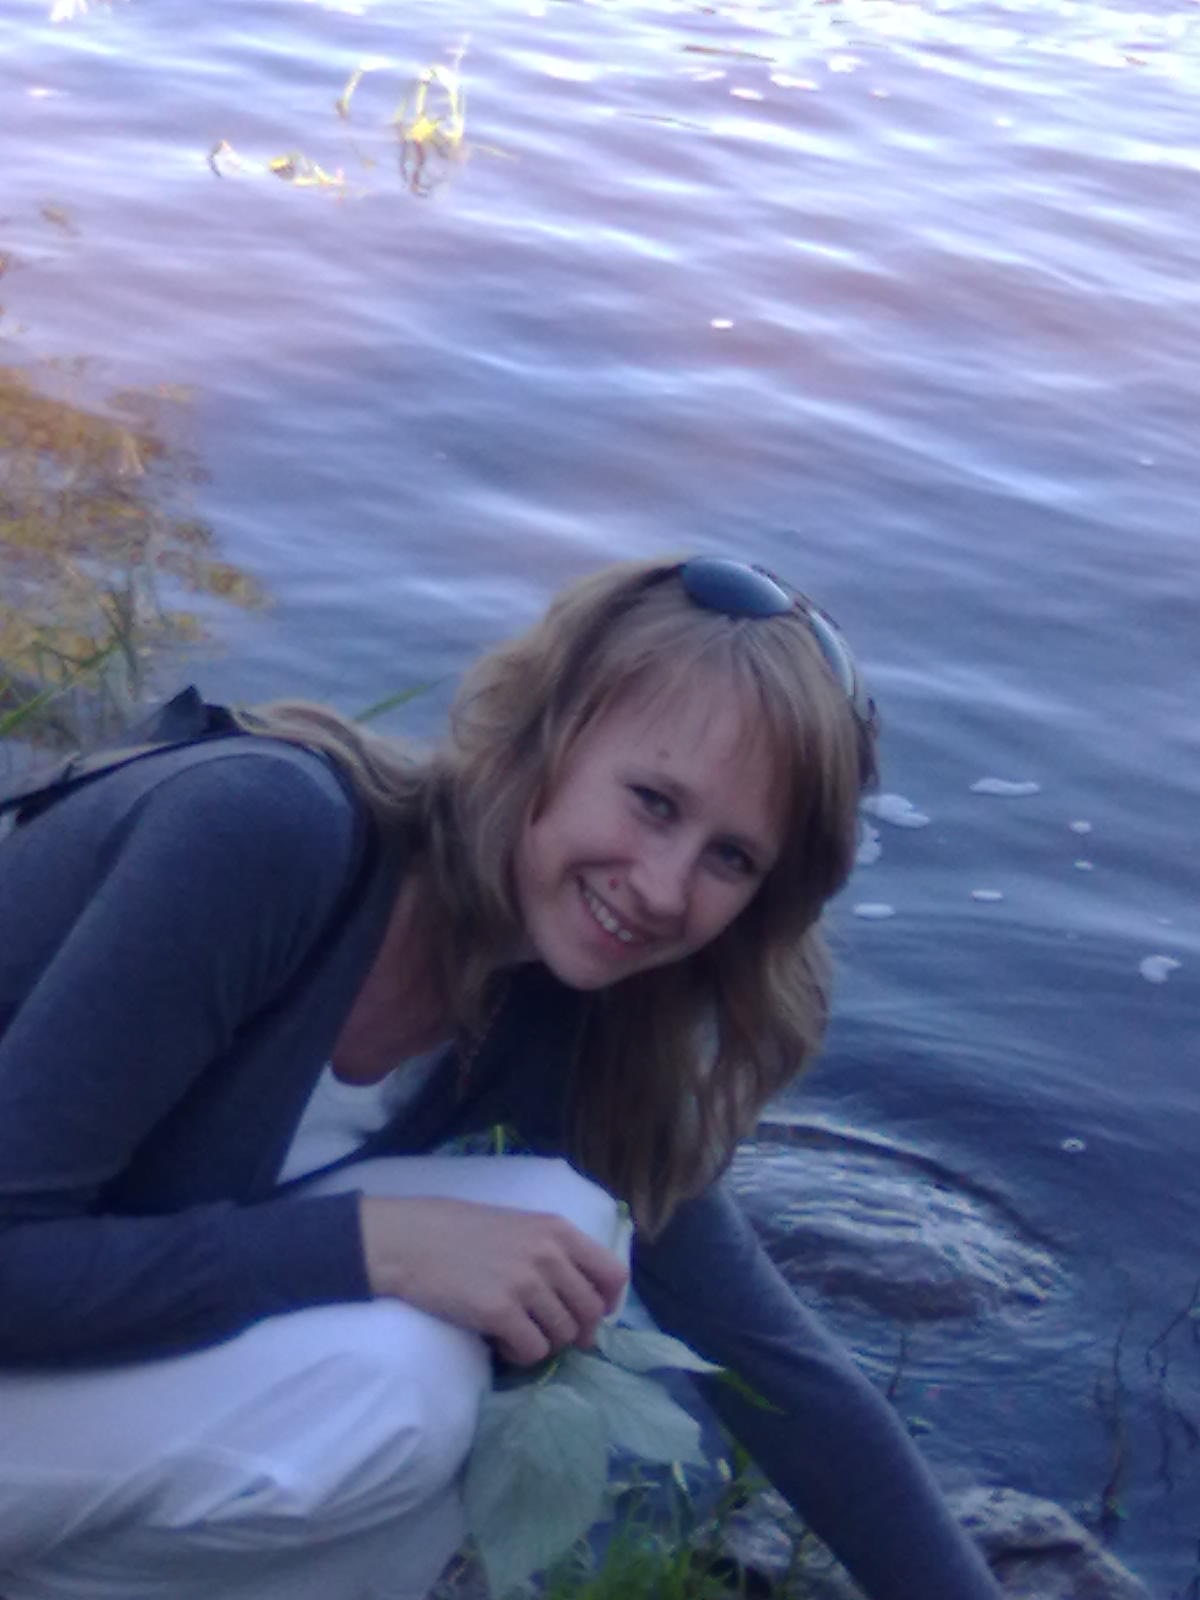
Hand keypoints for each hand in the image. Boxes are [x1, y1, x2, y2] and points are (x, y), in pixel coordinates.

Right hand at [358, 1196, 628, 1364]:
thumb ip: (555, 1254)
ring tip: (516, 1329)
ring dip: (543, 1341)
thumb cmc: (463, 1232)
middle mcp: (549, 1255)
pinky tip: (499, 1339)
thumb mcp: (520, 1227)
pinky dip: (519, 1354)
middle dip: (574, 1331)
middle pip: (591, 1314)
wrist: (411, 1240)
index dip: (608, 1303)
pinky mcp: (500, 1312)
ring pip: (563, 1336)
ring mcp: (525, 1284)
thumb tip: (587, 1302)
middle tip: (547, 1331)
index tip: (593, 1316)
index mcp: (558, 1229)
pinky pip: (533, 1351)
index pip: (613, 1274)